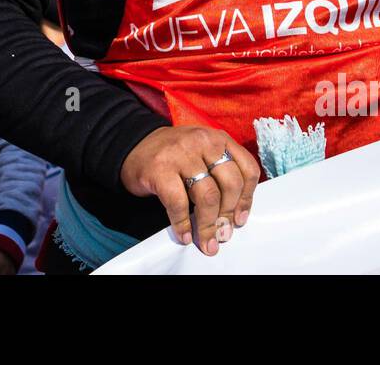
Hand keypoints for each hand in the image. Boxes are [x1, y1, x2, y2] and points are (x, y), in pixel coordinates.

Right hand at [119, 126, 259, 256]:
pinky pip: (179, 204)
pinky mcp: (160, 169)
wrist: (133, 144)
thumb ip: (221, 172)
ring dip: (208, 225)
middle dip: (227, 215)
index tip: (240, 218)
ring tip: (206, 241)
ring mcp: (181, 154)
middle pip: (230, 184)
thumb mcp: (203, 152)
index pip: (247, 169)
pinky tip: (184, 234)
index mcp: (219, 138)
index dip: (247, 198)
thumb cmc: (173, 155)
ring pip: (208, 196)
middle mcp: (203, 142)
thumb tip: (234, 215)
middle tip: (222, 234)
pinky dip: (183, 224)